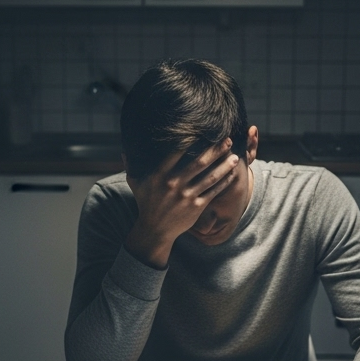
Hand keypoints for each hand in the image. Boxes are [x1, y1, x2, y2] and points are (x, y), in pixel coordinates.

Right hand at [125, 139, 238, 267]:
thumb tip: (124, 150)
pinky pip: (214, 191)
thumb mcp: (136, 184)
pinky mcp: (196, 207)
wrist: (155, 230)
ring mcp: (186, 196)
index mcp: (159, 175)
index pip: (176, 152)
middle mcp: (173, 184)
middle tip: (227, 140)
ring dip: (224, 165)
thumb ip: (131, 165)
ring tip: (235, 156)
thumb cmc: (146, 203)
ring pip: (210, 177)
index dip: (191, 140)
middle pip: (199, 163)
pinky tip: (233, 174)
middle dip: (215, 150)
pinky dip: (224, 182)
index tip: (204, 130)